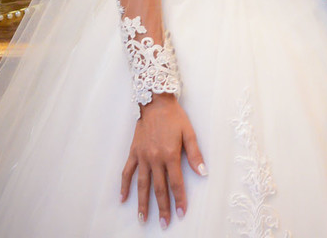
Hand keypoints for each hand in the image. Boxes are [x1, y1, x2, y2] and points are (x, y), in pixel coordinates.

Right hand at [120, 94, 205, 227]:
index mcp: (170, 155)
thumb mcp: (189, 133)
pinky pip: (127, 172)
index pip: (176, 183)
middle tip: (165, 223)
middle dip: (162, 207)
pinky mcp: (133, 153)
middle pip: (159, 188)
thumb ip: (195, 154)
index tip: (181, 213)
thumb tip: (203, 172)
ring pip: (142, 185)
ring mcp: (142, 157)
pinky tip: (123, 199)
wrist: (155, 102)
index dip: (179, 199)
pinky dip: (124, 186)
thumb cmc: (174, 117)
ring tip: (142, 219)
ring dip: (142, 203)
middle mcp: (155, 159)